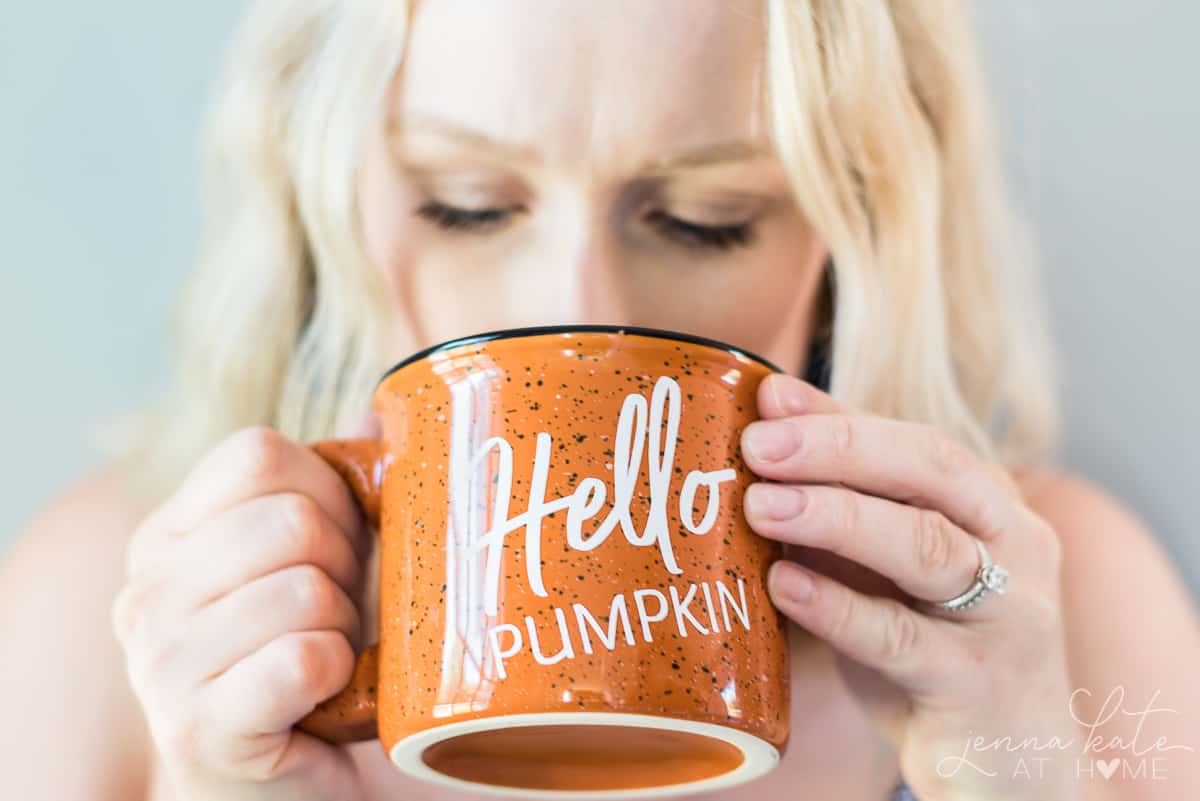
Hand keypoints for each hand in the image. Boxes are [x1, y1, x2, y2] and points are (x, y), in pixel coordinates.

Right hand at [112, 426, 373, 800]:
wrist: (287, 782)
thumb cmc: (306, 657)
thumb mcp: (314, 561)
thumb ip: (336, 486)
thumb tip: (378, 416)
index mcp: (169, 533)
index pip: (259, 454)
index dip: (327, 490)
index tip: (339, 540)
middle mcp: (147, 590)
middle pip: (289, 520)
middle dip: (344, 566)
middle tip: (338, 610)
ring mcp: (161, 662)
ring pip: (304, 590)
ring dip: (343, 625)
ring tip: (329, 653)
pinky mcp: (198, 728)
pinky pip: (302, 659)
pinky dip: (336, 671)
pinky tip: (323, 689)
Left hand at [741, 373, 1079, 800]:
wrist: (1012, 767)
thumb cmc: (937, 649)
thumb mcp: (891, 571)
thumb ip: (842, 507)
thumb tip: (762, 434)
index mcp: (992, 506)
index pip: (916, 441)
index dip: (838, 417)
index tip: (766, 399)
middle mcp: (1014, 546)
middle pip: (932, 472)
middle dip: (839, 449)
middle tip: (758, 445)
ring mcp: (1006, 617)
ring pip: (925, 548)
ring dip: (836, 518)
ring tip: (761, 505)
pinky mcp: (978, 686)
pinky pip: (903, 639)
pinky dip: (839, 608)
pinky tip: (785, 586)